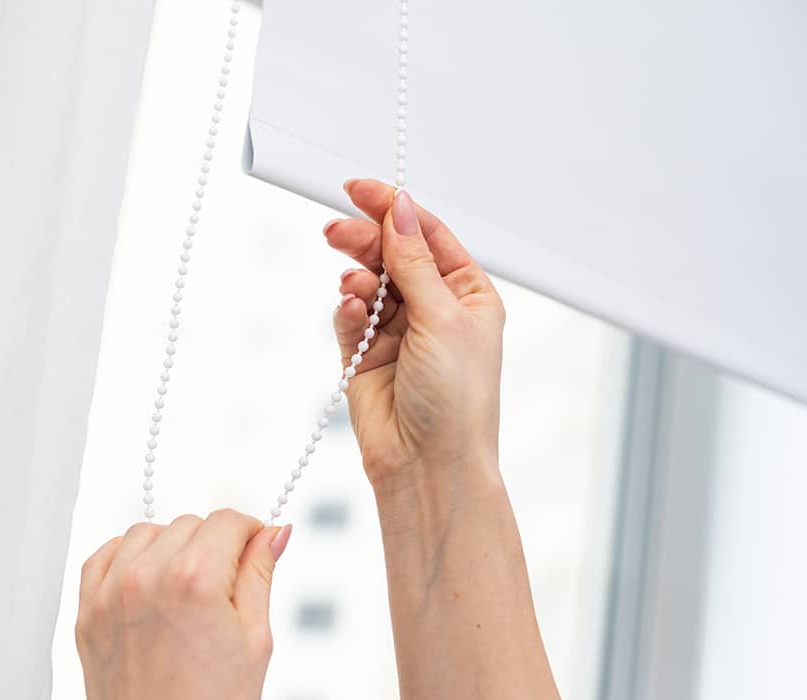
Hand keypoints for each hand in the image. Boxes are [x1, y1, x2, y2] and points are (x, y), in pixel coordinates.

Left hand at [75, 511, 292, 699]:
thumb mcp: (255, 638)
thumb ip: (261, 573)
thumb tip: (276, 531)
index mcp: (194, 581)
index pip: (228, 521)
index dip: (250, 533)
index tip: (254, 550)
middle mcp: (146, 579)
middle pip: (191, 523)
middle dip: (213, 546)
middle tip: (223, 589)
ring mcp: (110, 595)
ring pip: (148, 532)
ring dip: (171, 548)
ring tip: (187, 590)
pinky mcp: (87, 613)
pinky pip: (106, 555)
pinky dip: (129, 558)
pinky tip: (150, 582)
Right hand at [326, 180, 505, 488]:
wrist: (427, 466)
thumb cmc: (456, 400)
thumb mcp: (443, 318)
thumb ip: (414, 262)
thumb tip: (400, 208)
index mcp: (467, 294)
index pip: (427, 235)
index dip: (395, 208)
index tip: (361, 189)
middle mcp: (433, 307)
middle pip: (392, 253)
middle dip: (366, 239)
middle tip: (338, 230)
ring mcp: (398, 330)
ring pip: (366, 281)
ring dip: (357, 277)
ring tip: (353, 288)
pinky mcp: (365, 354)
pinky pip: (349, 317)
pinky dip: (347, 310)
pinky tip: (351, 313)